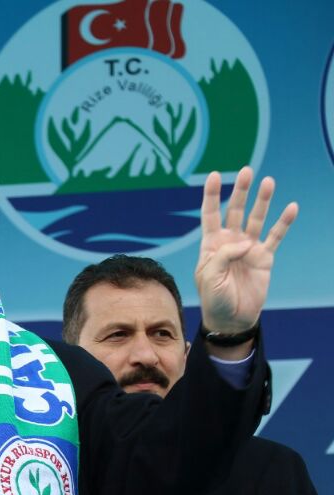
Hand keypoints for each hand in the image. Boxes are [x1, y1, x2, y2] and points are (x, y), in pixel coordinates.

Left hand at [195, 167, 297, 337]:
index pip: (211, 214)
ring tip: (268, 181)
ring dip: (263, 201)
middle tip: (247, 170)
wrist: (232, 318)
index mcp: (211, 245)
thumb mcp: (210, 278)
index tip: (215, 175)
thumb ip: (223, 257)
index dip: (212, 195)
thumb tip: (245, 243)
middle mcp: (230, 242)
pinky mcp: (265, 257)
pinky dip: (283, 223)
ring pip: (257, 219)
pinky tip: (291, 207)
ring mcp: (249, 248)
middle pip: (235, 210)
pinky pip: (275, 236)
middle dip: (241, 191)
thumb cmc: (214, 299)